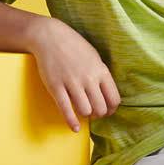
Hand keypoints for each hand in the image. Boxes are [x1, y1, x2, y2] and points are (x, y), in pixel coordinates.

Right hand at [27, 17, 120, 131]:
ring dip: (85, 115)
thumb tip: (106, 93)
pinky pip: (66, 109)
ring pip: (85, 111)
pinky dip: (71, 122)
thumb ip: (100, 74)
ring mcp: (72, 83)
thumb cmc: (72, 45)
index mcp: (100, 70)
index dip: (111, 109)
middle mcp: (88, 78)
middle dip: (98, 114)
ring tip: (82, 113)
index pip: (114, 99)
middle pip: (101, 108)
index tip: (106, 111)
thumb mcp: (93, 56)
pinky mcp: (56, 86)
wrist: (49, 36)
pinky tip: (74, 128)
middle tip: (93, 113)